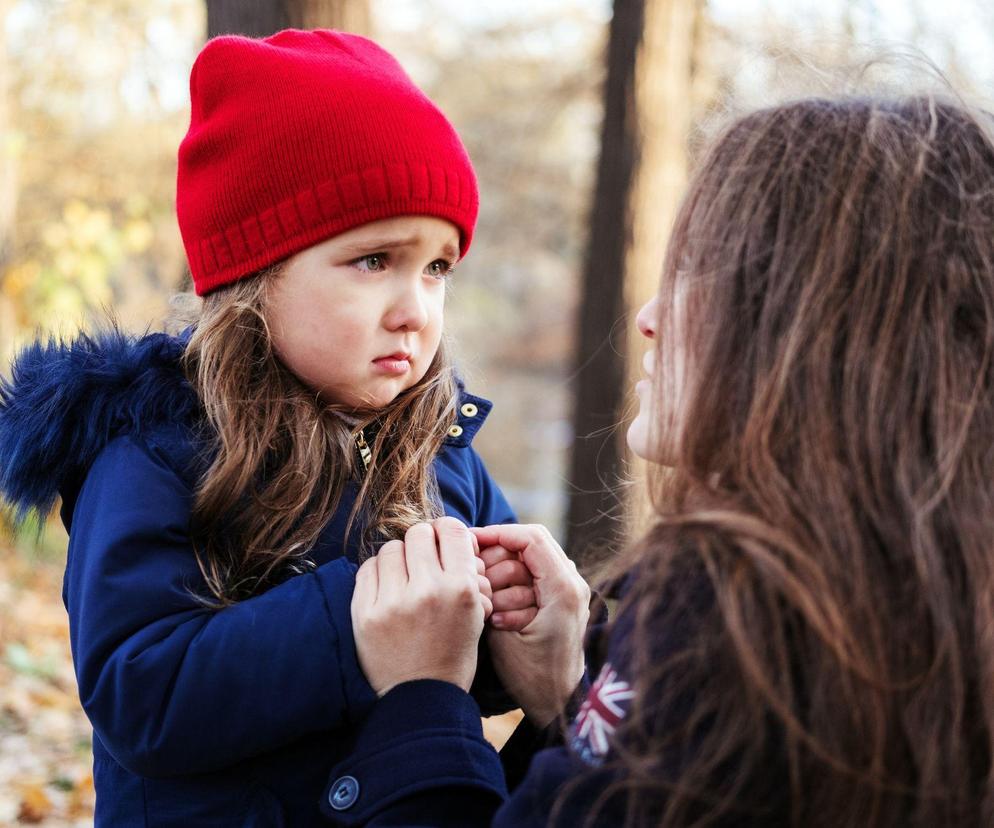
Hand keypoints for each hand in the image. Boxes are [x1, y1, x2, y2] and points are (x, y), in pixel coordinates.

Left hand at [351, 518, 486, 695]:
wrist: (421, 698)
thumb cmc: (452, 653)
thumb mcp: (475, 613)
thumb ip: (466, 572)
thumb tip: (451, 535)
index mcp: (461, 589)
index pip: (452, 530)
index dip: (446, 532)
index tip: (442, 542)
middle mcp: (427, 590)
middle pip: (419, 533)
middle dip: (422, 543)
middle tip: (422, 560)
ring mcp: (392, 602)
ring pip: (391, 548)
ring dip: (399, 558)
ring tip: (403, 578)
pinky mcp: (365, 613)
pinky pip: (367, 568)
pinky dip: (378, 573)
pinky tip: (386, 588)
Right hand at [471, 524, 589, 726]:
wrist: (559, 705)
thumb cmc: (531, 676)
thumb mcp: (502, 635)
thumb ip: (491, 594)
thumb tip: (473, 564)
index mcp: (563, 588)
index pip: (529, 538)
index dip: (496, 534)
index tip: (469, 542)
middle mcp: (573, 582)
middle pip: (529, 544)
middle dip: (497, 557)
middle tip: (475, 578)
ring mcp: (570, 589)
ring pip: (529, 559)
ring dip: (504, 573)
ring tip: (488, 601)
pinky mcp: (562, 598)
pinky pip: (534, 575)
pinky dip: (512, 584)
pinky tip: (498, 607)